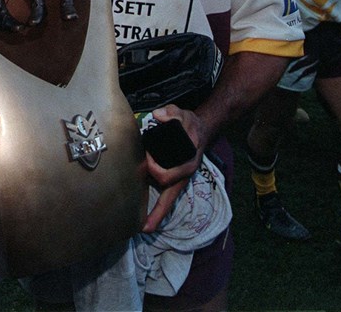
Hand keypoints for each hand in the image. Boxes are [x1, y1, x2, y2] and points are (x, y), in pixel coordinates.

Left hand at [142, 104, 206, 231]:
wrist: (201, 130)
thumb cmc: (190, 124)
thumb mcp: (182, 114)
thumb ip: (171, 113)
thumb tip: (158, 115)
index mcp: (186, 164)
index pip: (168, 175)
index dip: (155, 170)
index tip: (146, 160)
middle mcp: (183, 176)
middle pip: (169, 198)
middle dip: (156, 207)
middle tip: (139, 207)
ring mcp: (179, 180)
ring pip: (168, 202)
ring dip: (157, 215)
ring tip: (144, 228)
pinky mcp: (174, 180)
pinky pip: (167, 199)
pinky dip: (158, 211)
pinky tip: (146, 221)